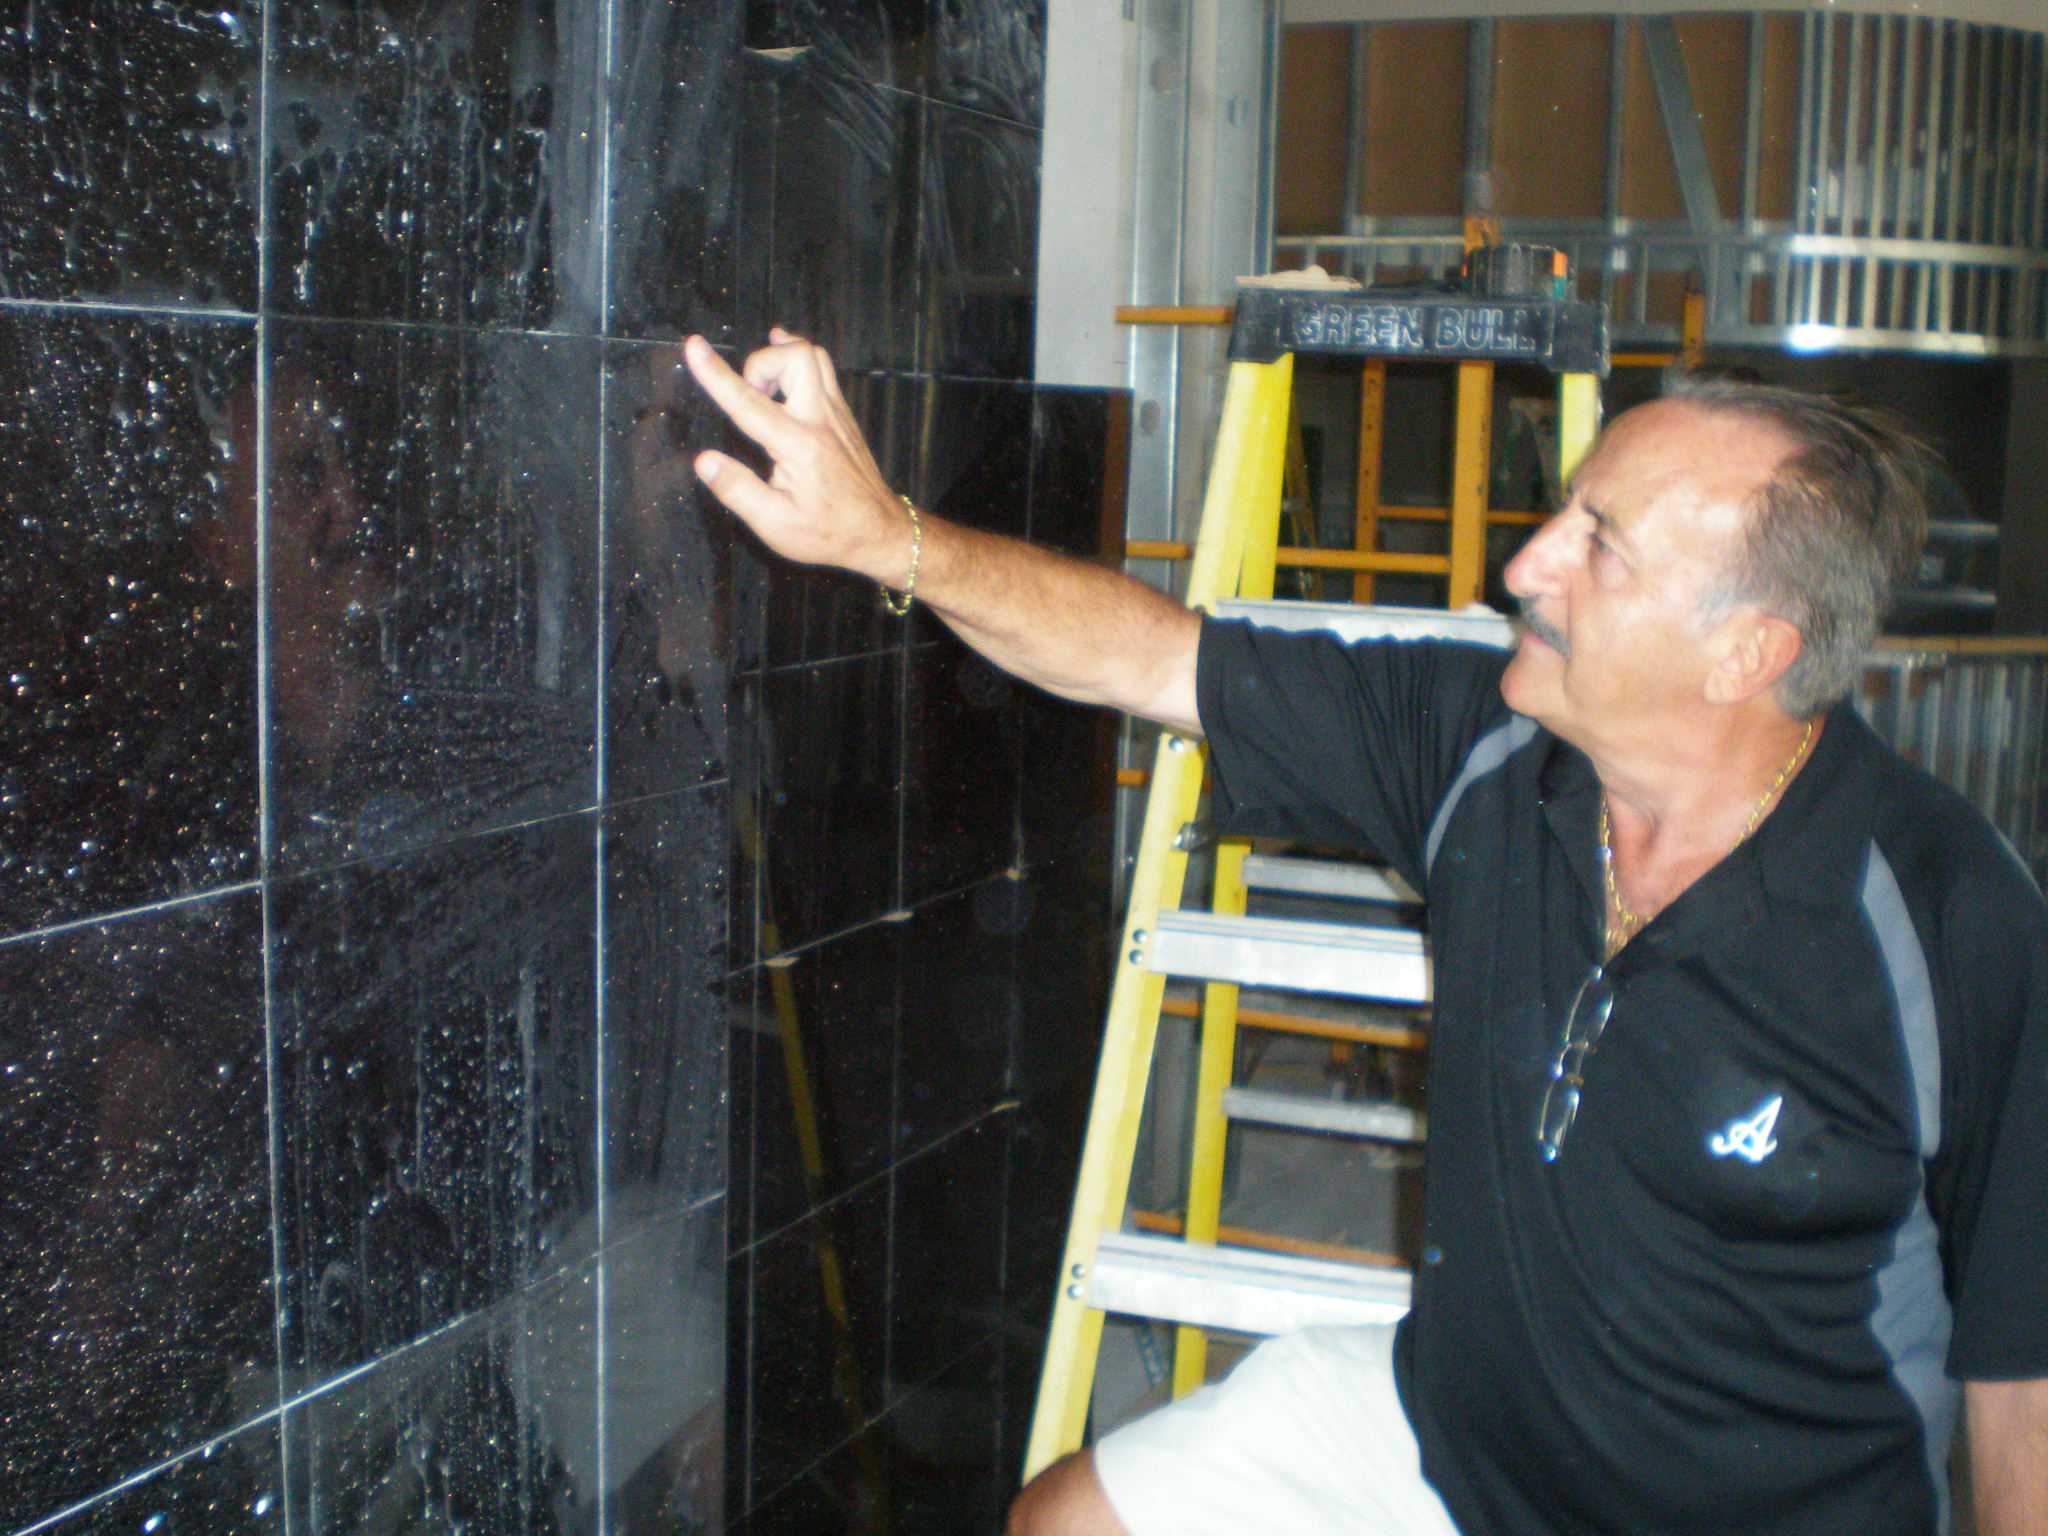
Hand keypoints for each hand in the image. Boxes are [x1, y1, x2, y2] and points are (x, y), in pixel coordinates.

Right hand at [683, 329, 914, 586]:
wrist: (880, 532)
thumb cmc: (827, 533)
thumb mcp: (776, 526)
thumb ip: (738, 491)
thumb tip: (704, 461)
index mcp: (798, 446)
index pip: (748, 402)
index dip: (716, 373)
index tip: (694, 346)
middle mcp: (819, 420)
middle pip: (795, 356)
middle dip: (760, 363)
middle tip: (750, 395)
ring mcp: (836, 412)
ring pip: (813, 355)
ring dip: (781, 359)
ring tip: (764, 386)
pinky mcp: (843, 414)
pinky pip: (822, 370)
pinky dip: (798, 363)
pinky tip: (782, 375)